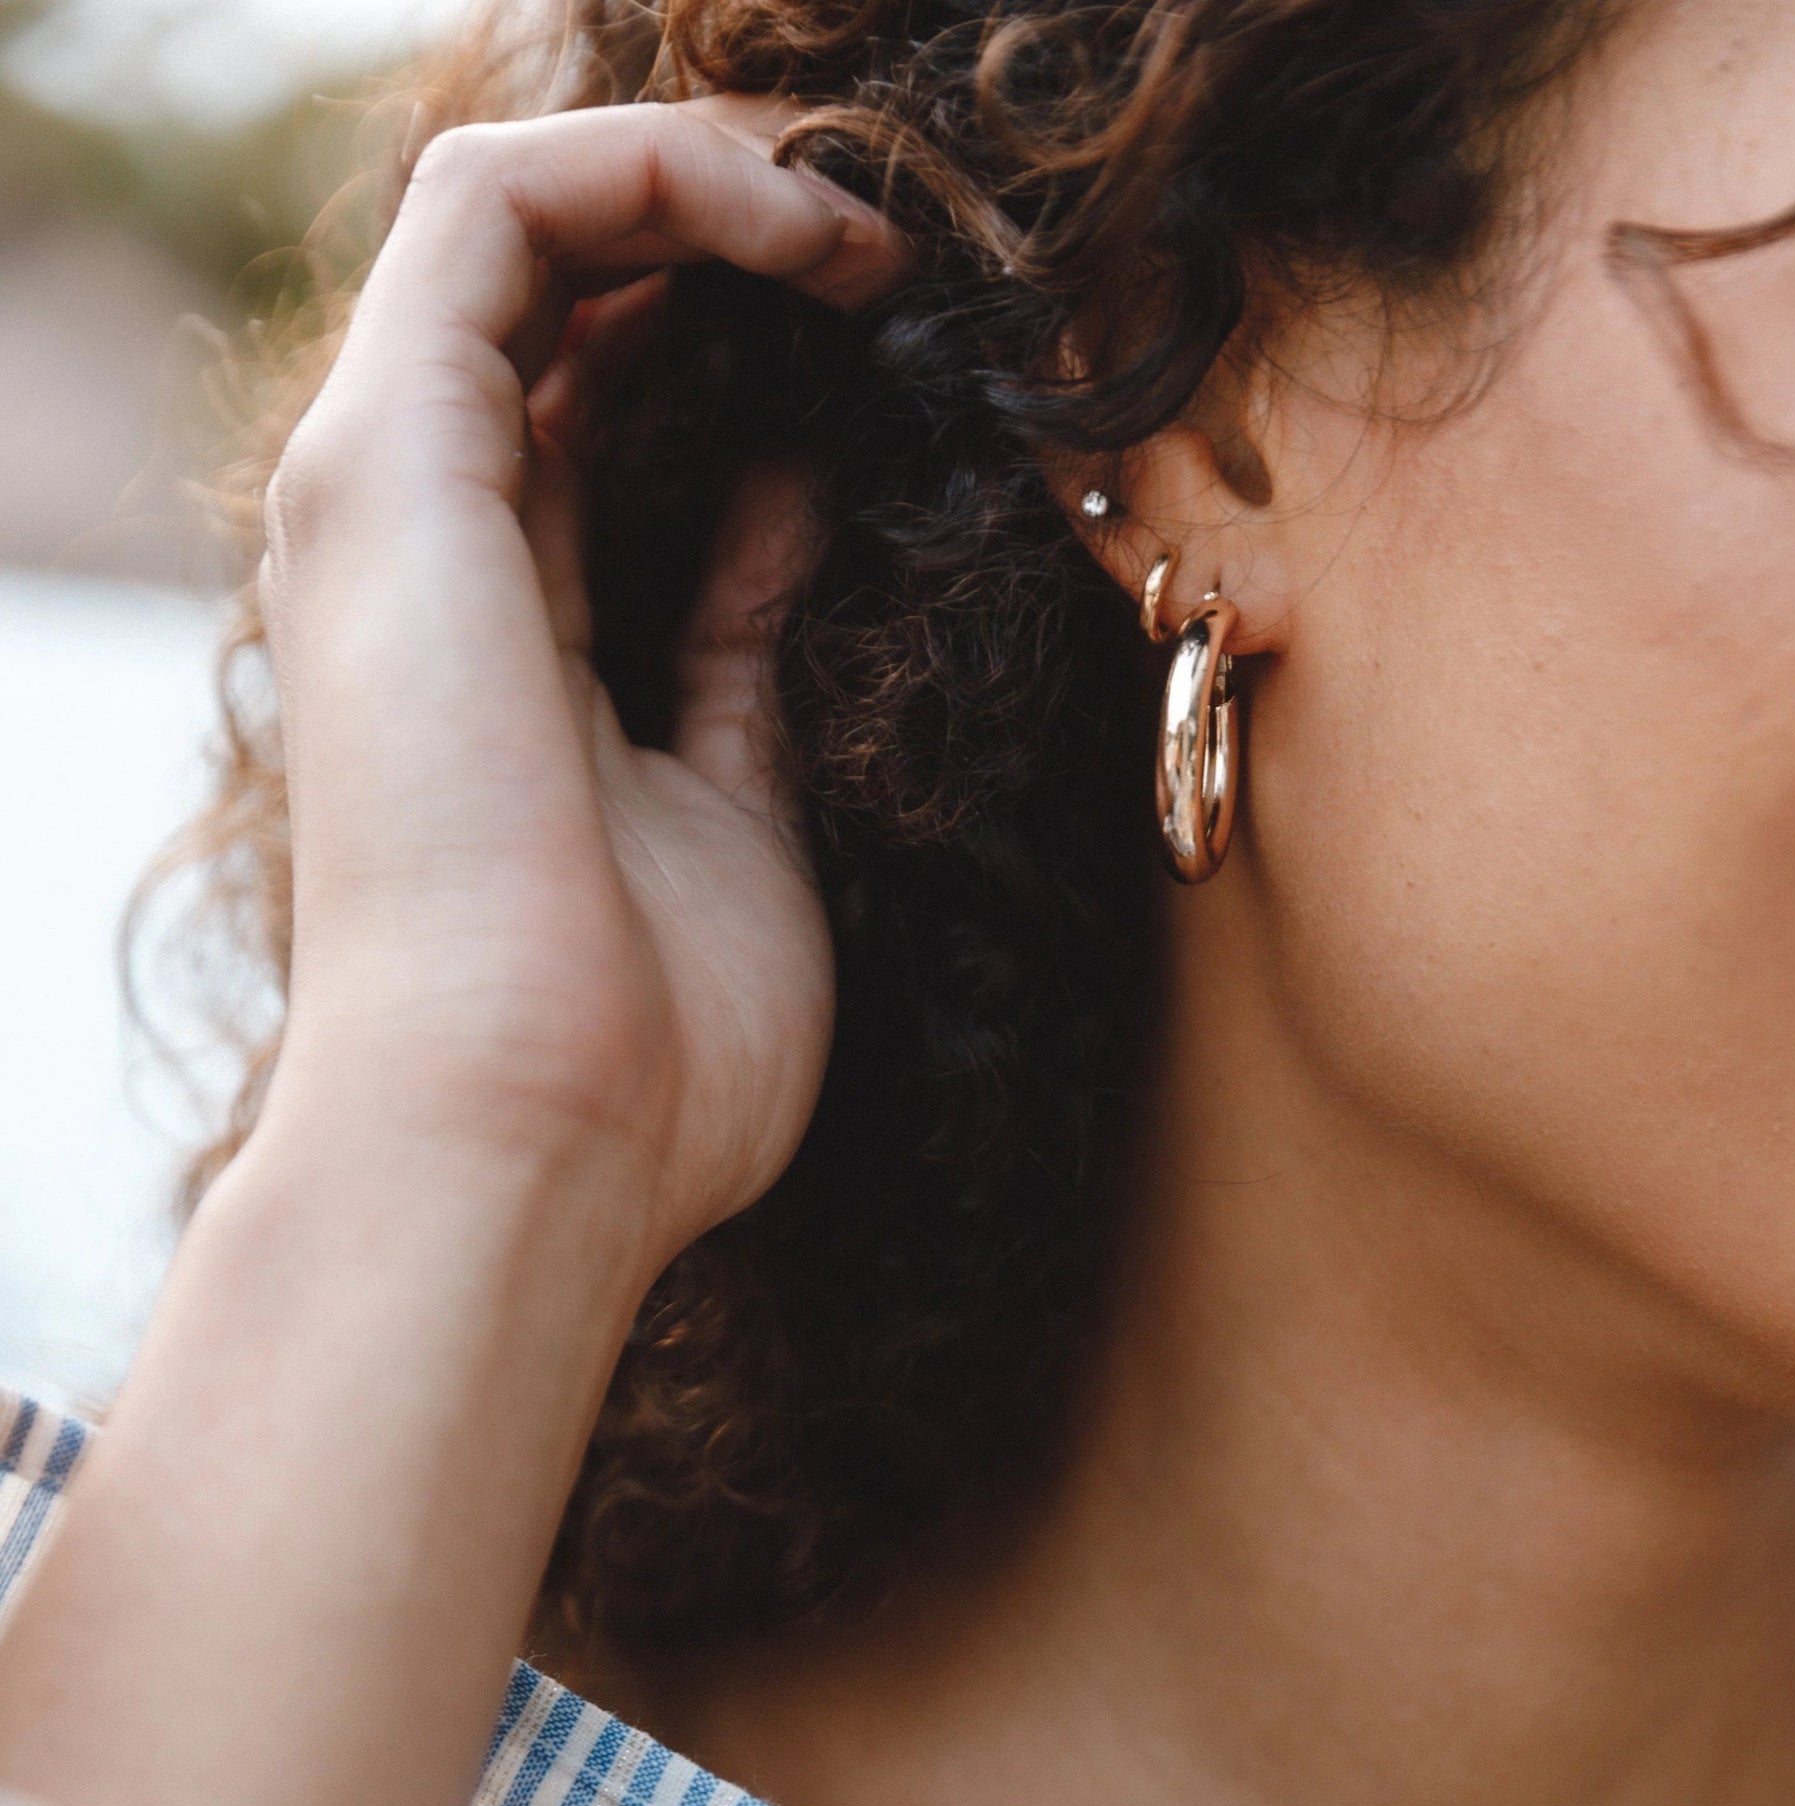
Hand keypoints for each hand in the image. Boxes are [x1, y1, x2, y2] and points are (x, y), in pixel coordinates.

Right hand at [256, 97, 905, 1284]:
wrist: (539, 1139)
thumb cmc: (650, 1055)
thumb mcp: (736, 807)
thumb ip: (744, 646)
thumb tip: (795, 501)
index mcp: (501, 642)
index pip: (597, 420)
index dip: (738, 346)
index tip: (893, 350)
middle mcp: (428, 553)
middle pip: (561, 309)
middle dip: (731, 245)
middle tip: (894, 267)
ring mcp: (394, 501)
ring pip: (516, 220)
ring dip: (702, 184)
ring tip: (862, 238)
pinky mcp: (393, 462)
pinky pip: (497, 209)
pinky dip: (651, 171)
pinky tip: (804, 236)